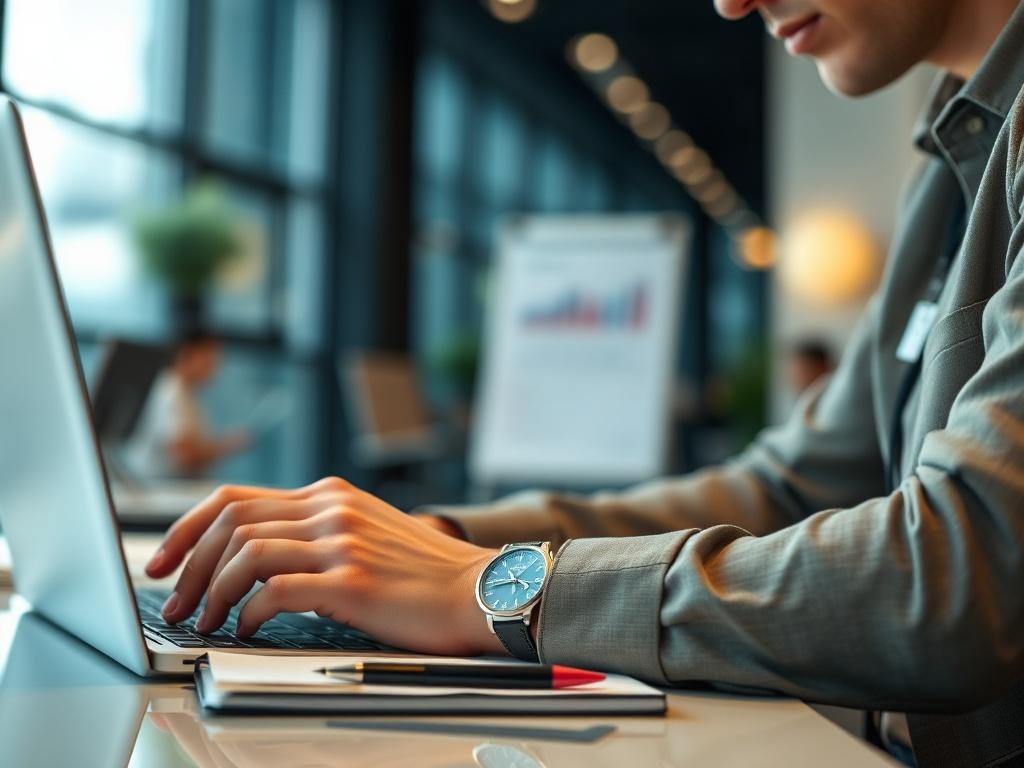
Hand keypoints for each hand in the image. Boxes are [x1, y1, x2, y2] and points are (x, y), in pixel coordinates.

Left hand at [144, 477, 506, 655]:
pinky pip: (274, 590)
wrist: (478, 590)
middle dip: (187, 564)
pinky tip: (245, 628)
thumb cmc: (422, 574)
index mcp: (329, 495)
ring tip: (204, 622)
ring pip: (245, 553)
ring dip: (210, 591)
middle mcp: (330, 510)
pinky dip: (247, 612)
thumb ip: (316, 532)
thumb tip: (252, 557)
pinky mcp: (351, 580)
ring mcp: (341, 542)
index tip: (163, 560)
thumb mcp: (365, 533)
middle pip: (230, 520)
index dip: (186, 528)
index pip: (235, 497)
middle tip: (174, 600)